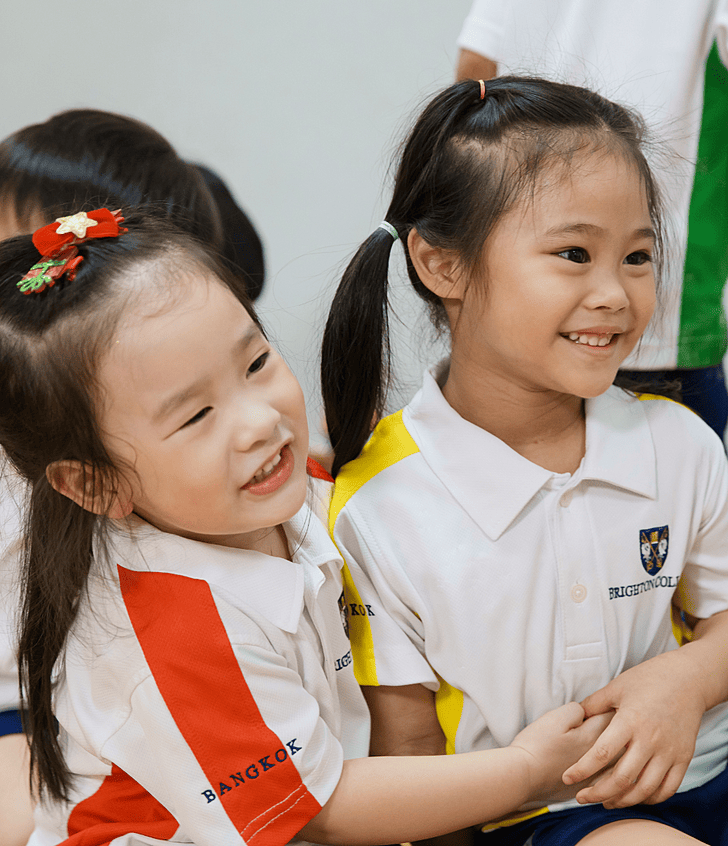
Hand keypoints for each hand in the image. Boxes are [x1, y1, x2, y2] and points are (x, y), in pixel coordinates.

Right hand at [510, 702, 612, 805]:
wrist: (523, 776)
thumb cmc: (536, 744)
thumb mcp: (554, 717)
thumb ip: (575, 710)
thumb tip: (587, 711)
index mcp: (592, 736)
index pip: (612, 715)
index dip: (612, 704)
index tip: (611, 700)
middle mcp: (599, 758)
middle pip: (621, 740)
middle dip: (620, 728)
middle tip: (615, 718)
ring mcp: (595, 776)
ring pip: (619, 763)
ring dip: (620, 751)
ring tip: (617, 743)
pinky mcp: (586, 788)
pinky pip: (610, 781)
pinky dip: (613, 774)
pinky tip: (609, 770)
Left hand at [562, 650, 705, 807]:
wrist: (687, 679)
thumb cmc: (648, 679)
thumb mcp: (616, 686)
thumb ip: (594, 704)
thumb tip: (576, 716)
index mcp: (629, 722)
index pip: (601, 754)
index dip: (582, 770)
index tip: (567, 778)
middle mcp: (650, 740)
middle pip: (622, 779)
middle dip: (598, 793)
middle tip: (582, 798)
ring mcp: (669, 752)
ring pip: (644, 789)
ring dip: (623, 800)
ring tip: (606, 801)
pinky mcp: (683, 758)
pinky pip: (668, 788)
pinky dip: (650, 798)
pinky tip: (635, 797)